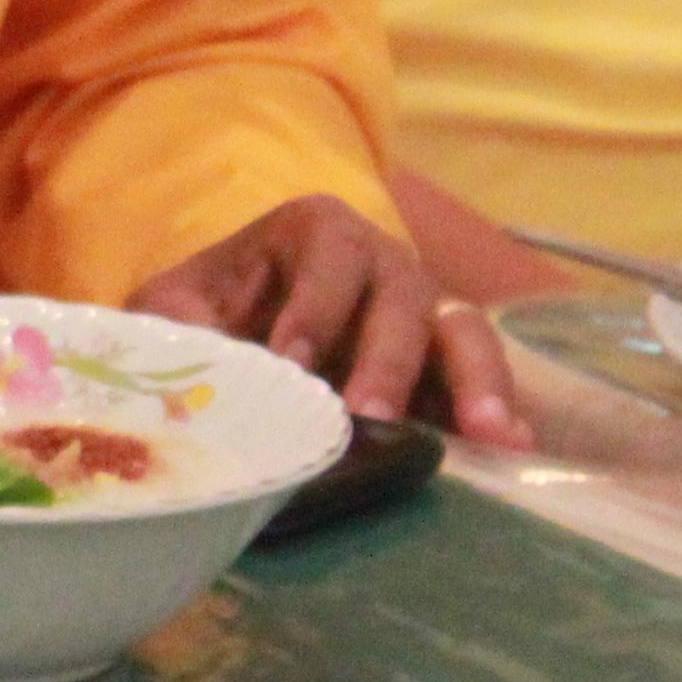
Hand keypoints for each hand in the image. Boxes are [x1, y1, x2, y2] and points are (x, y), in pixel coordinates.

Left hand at [131, 194, 533, 450]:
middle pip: (402, 295)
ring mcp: (423, 317)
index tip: (290, 362)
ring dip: (475, 380)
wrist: (228, 343)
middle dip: (388, 357)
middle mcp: (381, 264)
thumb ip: (178, 332)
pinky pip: (483, 385)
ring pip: (462, 333)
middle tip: (372, 418)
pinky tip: (509, 450)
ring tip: (488, 434)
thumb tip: (191, 385)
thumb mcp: (173, 311)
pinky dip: (500, 413)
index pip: (327, 251)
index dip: (313, 304)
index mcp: (315, 231)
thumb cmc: (202, 316)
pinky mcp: (446, 374)